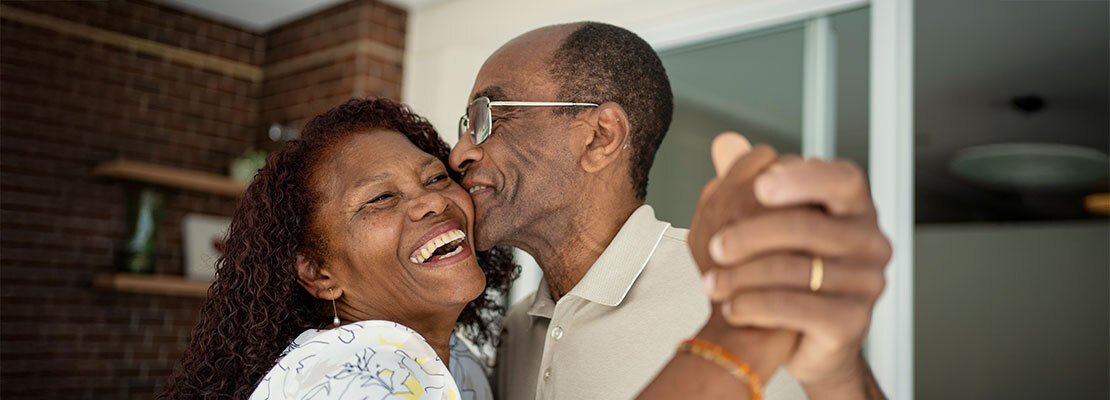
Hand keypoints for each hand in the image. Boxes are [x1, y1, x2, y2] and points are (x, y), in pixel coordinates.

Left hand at [701, 133, 891, 397]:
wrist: (803, 339)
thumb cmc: (786, 272)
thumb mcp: (764, 221)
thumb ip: (747, 180)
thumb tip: (725, 143)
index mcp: (853, 207)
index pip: (842, 179)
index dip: (803, 179)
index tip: (759, 186)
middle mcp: (870, 242)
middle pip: (809, 226)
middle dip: (752, 234)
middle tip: (713, 246)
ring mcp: (867, 284)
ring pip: (797, 270)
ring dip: (742, 276)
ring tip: (710, 284)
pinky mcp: (852, 323)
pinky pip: (798, 308)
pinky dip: (756, 306)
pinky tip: (731, 307)